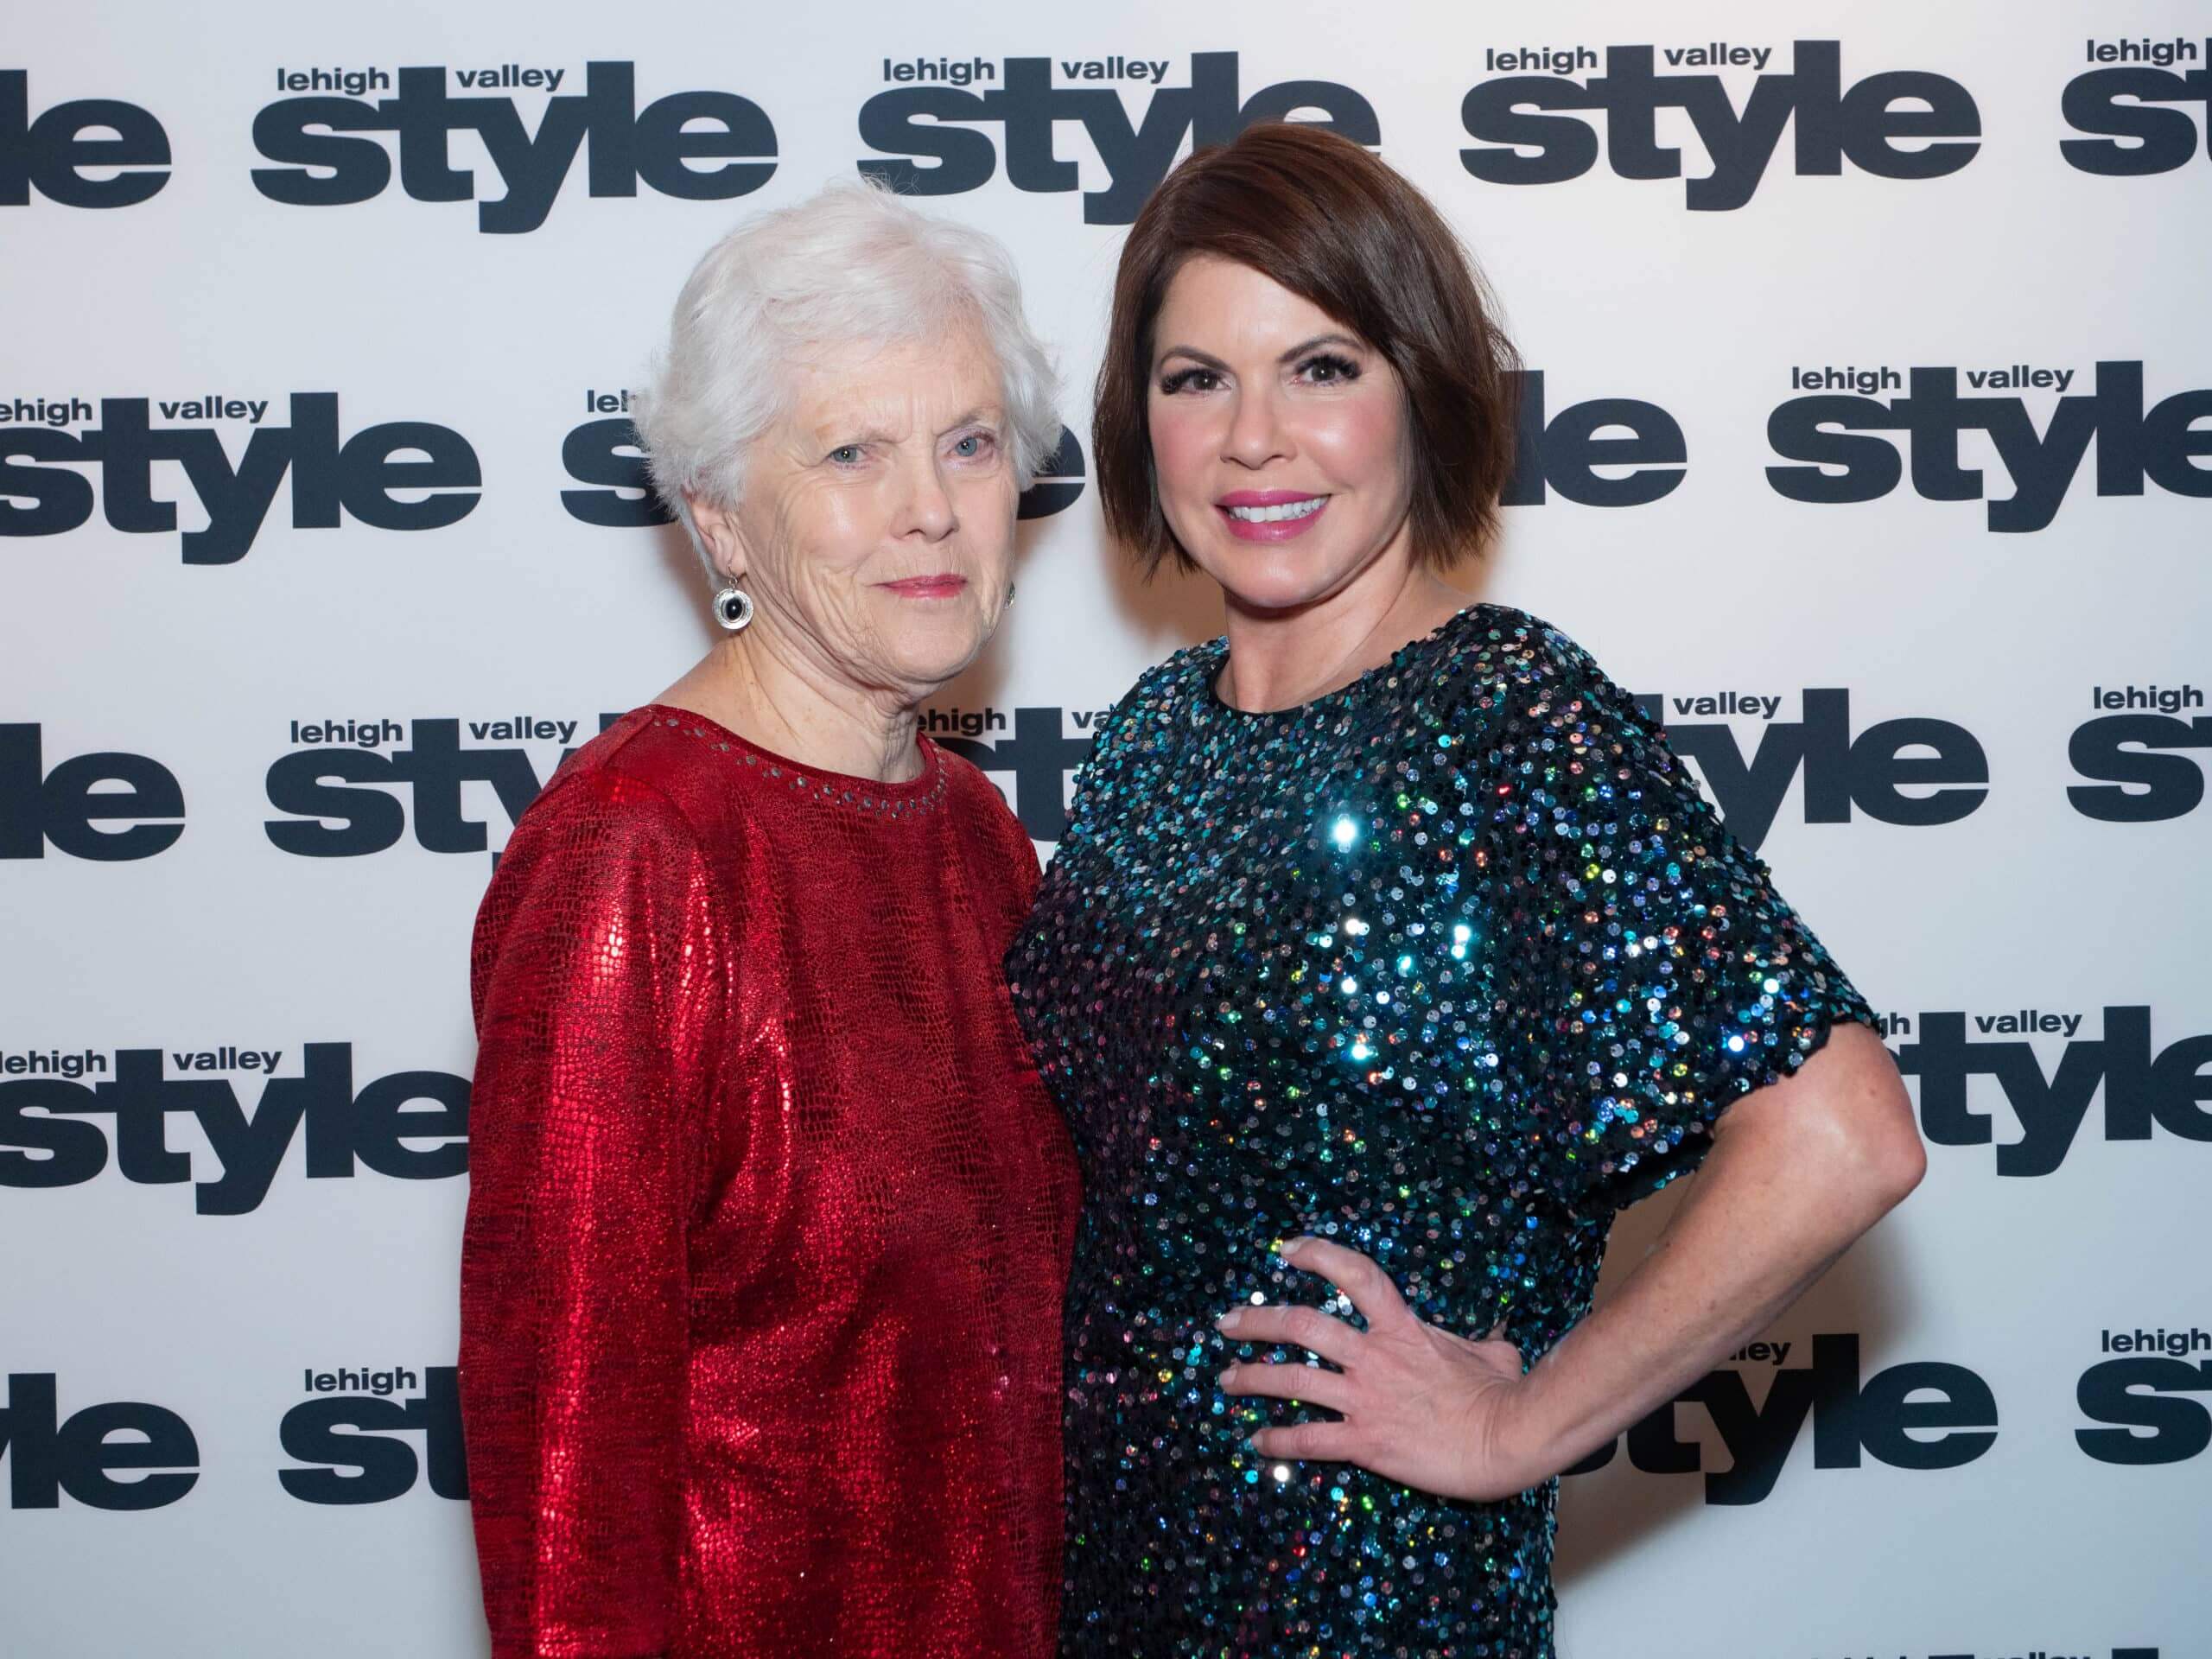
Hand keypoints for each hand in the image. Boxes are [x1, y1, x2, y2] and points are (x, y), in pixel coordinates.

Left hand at [1214, 1236, 1543, 1502]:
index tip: (1287, 1249)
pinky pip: (1310, 1440)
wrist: (1508, 1439)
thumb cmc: (1503, 1393)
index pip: (1354, 1275)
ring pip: (1293, 1381)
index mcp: (1402, 1327)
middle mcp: (1374, 1357)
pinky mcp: (1366, 1442)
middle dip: (1257, 1322)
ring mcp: (1366, 1399)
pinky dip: (1278, 1441)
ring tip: (1226, 1380)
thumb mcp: (1492, 1351)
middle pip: (1301, 1326)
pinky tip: (1257, 1442)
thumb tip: (1494, 1339)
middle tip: (1226, 1323)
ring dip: (1253, 1379)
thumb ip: (1477, 1341)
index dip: (1318, 1255)